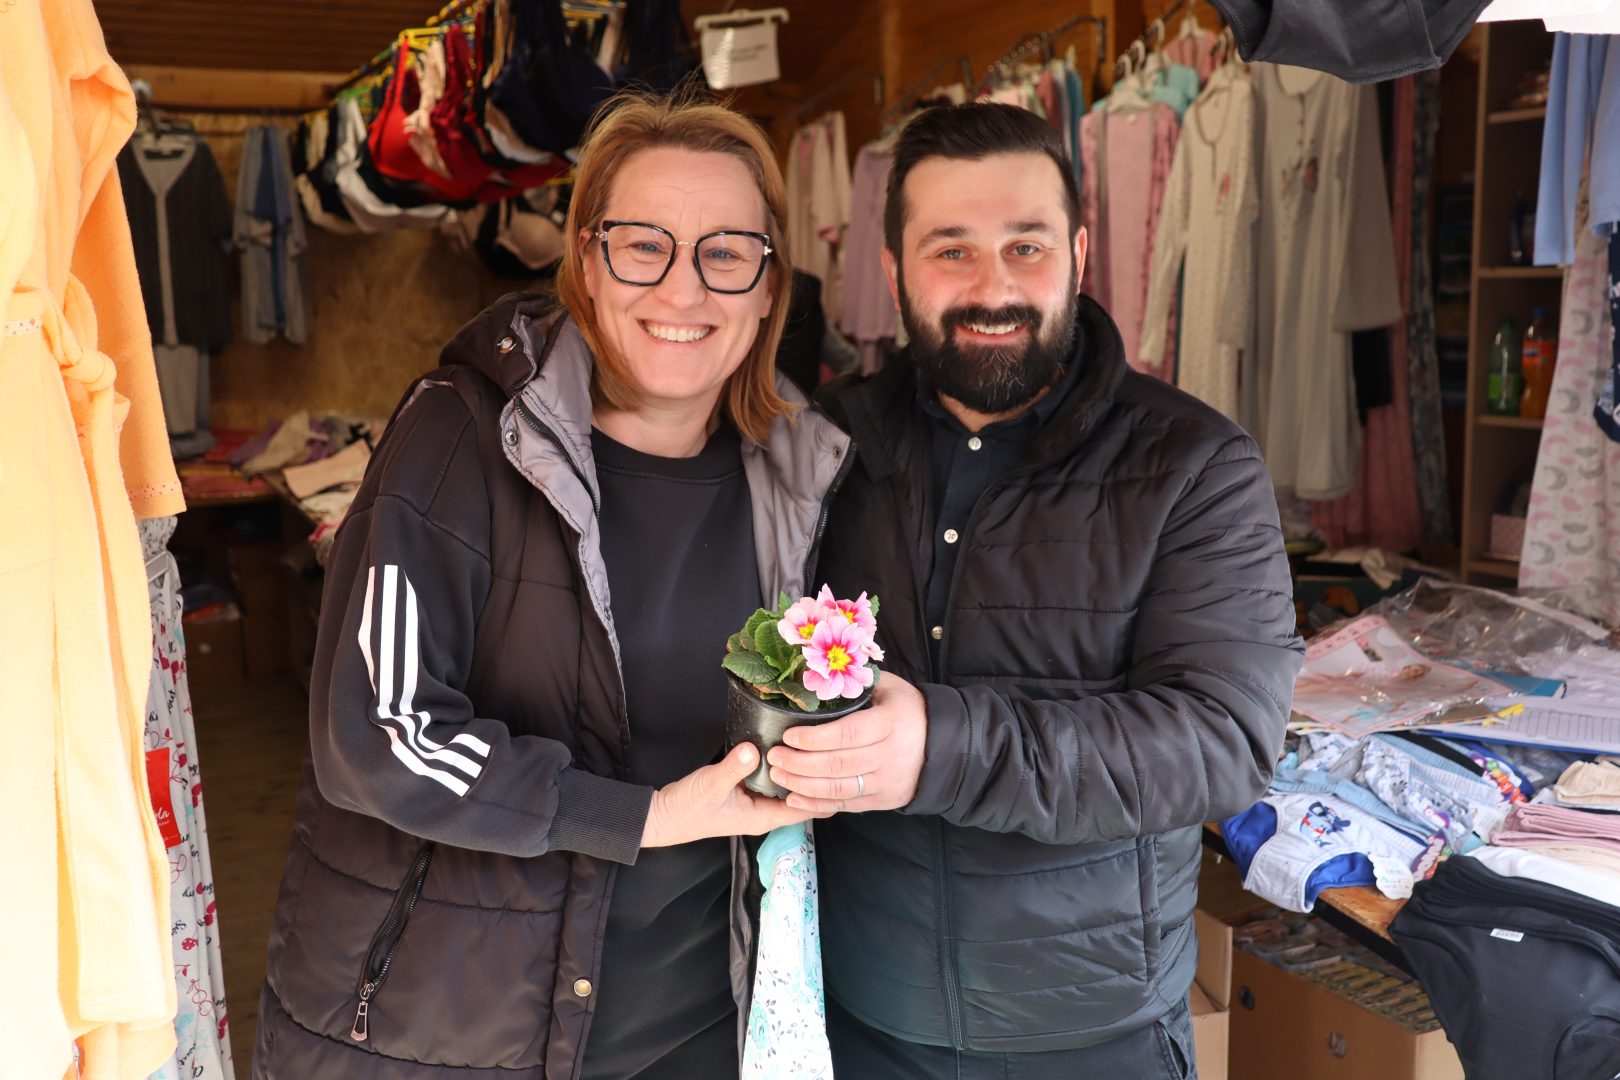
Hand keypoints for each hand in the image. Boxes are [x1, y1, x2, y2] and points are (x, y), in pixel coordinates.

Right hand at [641, 742, 824, 847]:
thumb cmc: (688, 808)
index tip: (837, 769)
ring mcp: (755, 802)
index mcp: (763, 818)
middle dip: (815, 779)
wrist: (664, 815)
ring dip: (799, 772)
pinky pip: (771, 780)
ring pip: (787, 788)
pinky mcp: (746, 791)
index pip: (804, 809)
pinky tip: (786, 749)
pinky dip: (781, 768)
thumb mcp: (712, 785)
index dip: (823, 792)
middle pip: (800, 798)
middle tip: (830, 750)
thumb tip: (754, 749)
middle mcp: (764, 813)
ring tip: (816, 747)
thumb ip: (734, 767)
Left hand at [766, 674, 927, 812]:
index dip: (814, 738)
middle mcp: (888, 755)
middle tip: (774, 756)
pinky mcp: (881, 800)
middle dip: (799, 763)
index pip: (847, 733)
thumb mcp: (891, 688)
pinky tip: (794, 798)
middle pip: (837, 764)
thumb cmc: (909, 711)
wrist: (944, 747)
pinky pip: (845, 805)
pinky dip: (817, 805)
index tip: (788, 736)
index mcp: (890, 723)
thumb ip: (858, 683)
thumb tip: (818, 673)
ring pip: (838, 789)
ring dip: (802, 785)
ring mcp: (885, 781)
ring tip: (777, 775)